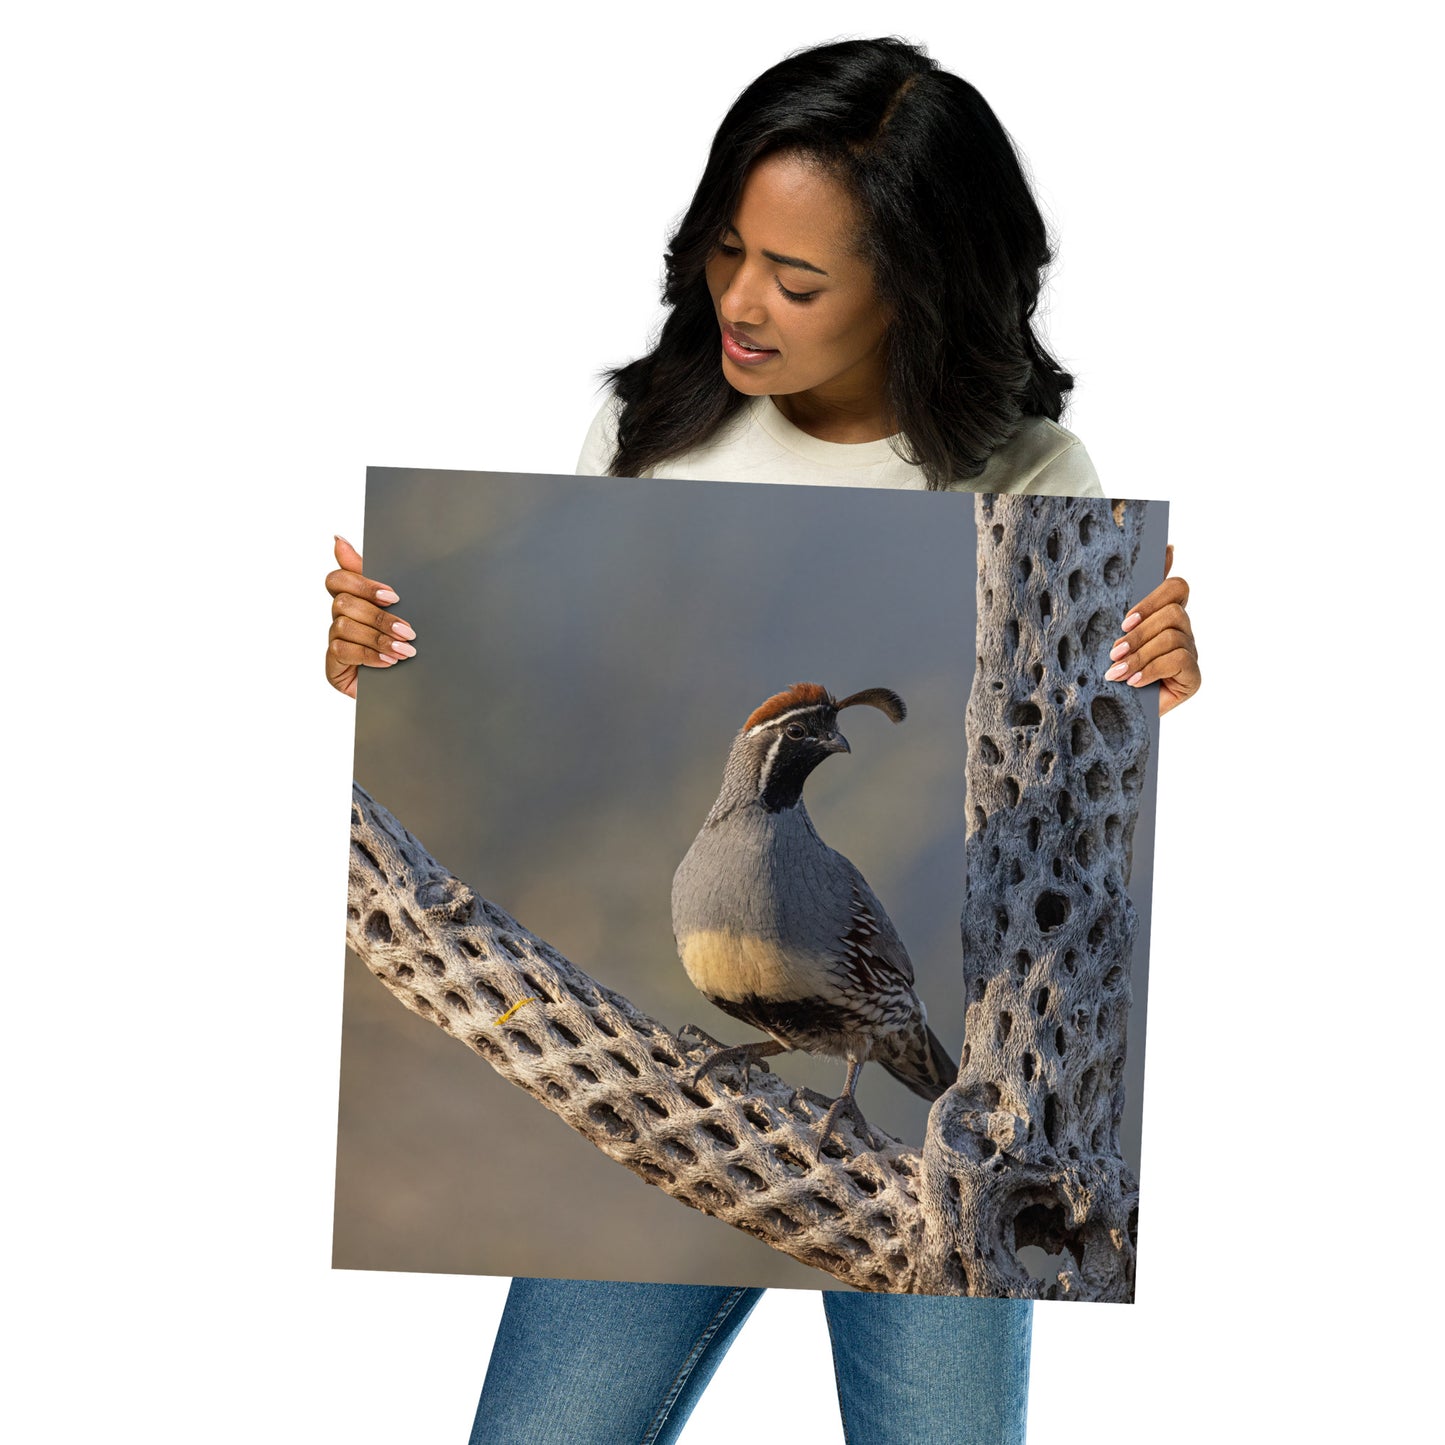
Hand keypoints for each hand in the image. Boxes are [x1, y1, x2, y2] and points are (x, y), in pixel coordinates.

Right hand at [325, 536, 416, 698]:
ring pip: (344, 626)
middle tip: (408, 630)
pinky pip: (343, 651)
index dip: (362, 584)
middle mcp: (339, 617)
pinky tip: (390, 662)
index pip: (338, 579)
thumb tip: (338, 539)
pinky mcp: (333, 665)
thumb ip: (374, 576)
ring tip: (406, 650)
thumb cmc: (403, 642)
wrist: (410, 687)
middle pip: (344, 603)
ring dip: (378, 638)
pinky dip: (370, 655)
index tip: (393, 596)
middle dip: (379, 617)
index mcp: (353, 598)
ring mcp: (334, 640)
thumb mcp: (399, 608)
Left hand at [1103, 543, 1199, 715]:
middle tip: (1114, 651)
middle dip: (1139, 633)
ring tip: (1116, 672)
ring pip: (1172, 637)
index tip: (1125, 619)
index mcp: (1165, 614)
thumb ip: (1132, 594)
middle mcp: (1183, 630)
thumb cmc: (1113, 667)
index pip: (1177, 587)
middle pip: (1173, 612)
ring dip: (1140, 655)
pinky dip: (1151, 670)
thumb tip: (1168, 547)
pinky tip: (1134, 682)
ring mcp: (1191, 653)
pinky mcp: (1193, 677)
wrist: (1114, 714)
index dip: (1154, 597)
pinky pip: (1179, 661)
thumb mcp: (1115, 631)